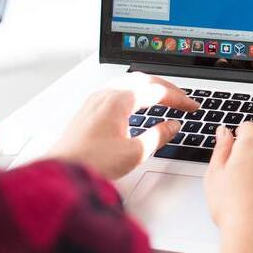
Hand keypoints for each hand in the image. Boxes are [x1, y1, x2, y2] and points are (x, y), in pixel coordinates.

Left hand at [47, 73, 198, 179]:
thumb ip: (158, 135)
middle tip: (182, 99)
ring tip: (164, 98)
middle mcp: (105, 95)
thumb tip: (172, 126)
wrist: (61, 173)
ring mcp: (95, 101)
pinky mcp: (89, 110)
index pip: (157, 90)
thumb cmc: (91, 163)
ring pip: (129, 82)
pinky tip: (137, 104)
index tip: (192, 107)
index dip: (179, 98)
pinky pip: (117, 90)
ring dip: (150, 87)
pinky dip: (135, 93)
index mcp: (119, 100)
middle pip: (143, 80)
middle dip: (167, 88)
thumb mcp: (135, 152)